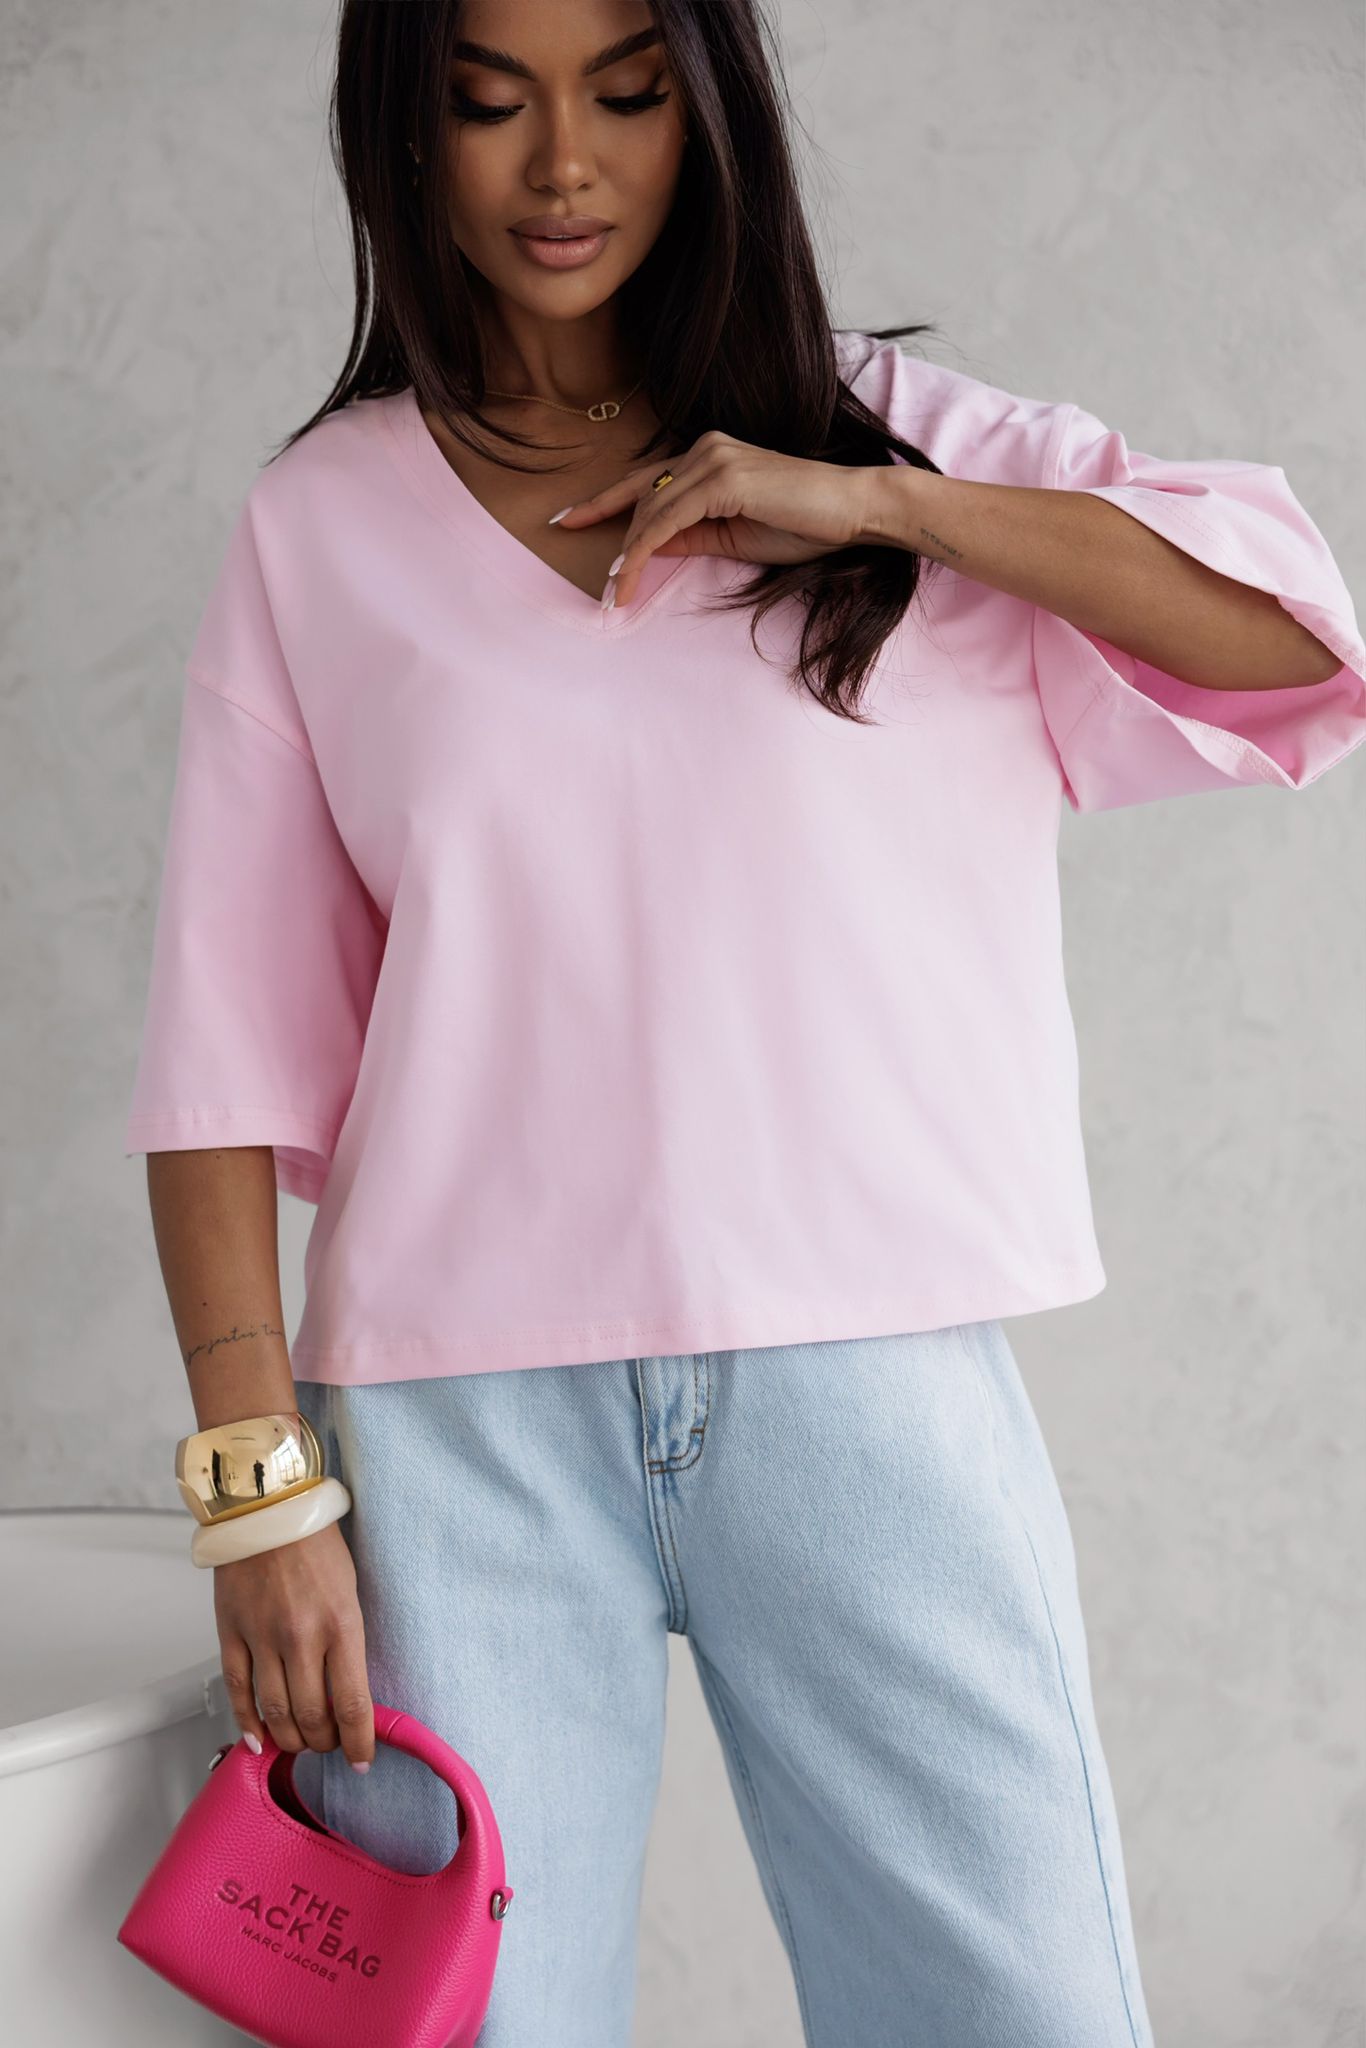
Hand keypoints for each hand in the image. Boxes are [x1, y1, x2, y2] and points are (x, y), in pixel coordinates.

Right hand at [214, 1519, 374, 1771]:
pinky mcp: (231, 1633)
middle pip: (314, 1718)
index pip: (354, 1704)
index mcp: (341, 1623)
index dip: (359, 1742)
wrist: (267, 1506)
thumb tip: (351, 1691)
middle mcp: (302, 1637)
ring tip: (301, 1742)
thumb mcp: (351, 1589)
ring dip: (291, 1739)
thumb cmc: (316, 1542)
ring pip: (276, 1713)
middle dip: (326, 1743)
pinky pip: (239, 1692)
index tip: (362, 1759)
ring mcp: (262, 1637)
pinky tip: (260, 1740)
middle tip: (331, 1744)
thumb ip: (349, 1640)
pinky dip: (248, 1723)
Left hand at [551, 430, 880, 607]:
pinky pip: (668, 521)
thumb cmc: (806, 524)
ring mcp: (714, 458)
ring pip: (650, 511)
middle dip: (611, 535)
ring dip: (628, 556)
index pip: (646, 480)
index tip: (570, 520)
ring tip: (614, 592)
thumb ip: (694, 536)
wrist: (853, 511)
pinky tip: (631, 576)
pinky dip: (644, 552)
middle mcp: (706, 448)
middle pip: (642, 497)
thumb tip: (651, 549)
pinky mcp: (724, 478)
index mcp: (709, 456)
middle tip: (593, 574)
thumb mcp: (736, 536)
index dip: (605, 502)